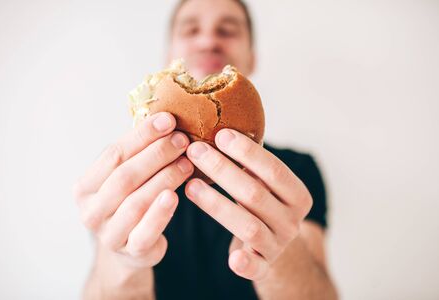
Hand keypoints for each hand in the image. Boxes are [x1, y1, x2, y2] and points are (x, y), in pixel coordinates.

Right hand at [73, 112, 192, 268]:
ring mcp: (108, 234)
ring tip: (187, 163)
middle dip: (156, 155)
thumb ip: (137, 153)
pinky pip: (145, 232)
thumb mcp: (127, 176)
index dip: (142, 135)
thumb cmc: (130, 200)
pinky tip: (176, 195)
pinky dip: (160, 213)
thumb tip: (166, 118)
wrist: (131, 245)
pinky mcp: (130, 251)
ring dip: (164, 178)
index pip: (114, 155)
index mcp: (85, 186)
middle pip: (125, 176)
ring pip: (136, 201)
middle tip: (182, 140)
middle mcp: (91, 210)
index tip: (169, 120)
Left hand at [184, 129, 312, 280]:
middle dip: (222, 170)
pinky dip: (245, 263)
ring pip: (247, 225)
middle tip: (195, 151)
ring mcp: (278, 244)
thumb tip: (219, 125)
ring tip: (189, 184)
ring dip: (216, 204)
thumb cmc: (263, 203)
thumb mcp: (265, 183)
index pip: (274, 170)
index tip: (220, 134)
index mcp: (298, 195)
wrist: (275, 243)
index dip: (247, 152)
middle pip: (255, 194)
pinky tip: (232, 257)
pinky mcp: (264, 266)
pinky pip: (256, 268)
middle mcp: (293, 220)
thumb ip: (252, 163)